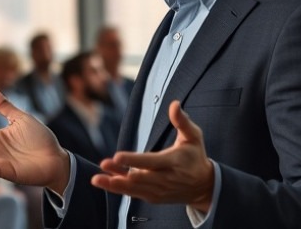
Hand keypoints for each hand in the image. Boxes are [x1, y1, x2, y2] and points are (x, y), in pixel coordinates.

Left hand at [92, 101, 214, 211]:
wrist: (204, 186)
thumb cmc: (195, 157)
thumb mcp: (194, 137)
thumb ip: (182, 121)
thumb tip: (174, 104)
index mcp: (174, 162)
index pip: (152, 162)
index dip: (134, 160)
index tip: (118, 155)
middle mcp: (166, 179)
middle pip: (140, 178)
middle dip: (120, 173)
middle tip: (103, 164)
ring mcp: (159, 190)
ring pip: (134, 189)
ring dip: (115, 184)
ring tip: (97, 179)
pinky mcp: (153, 197)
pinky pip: (134, 194)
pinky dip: (119, 189)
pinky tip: (105, 182)